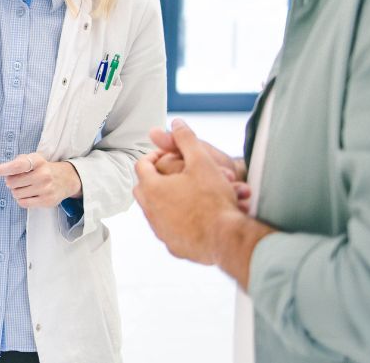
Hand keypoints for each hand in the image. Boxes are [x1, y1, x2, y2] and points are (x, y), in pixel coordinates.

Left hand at [0, 153, 81, 208]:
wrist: (66, 179)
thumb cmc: (43, 168)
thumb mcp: (33, 159)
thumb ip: (16, 163)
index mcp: (37, 161)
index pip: (14, 166)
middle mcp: (43, 174)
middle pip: (11, 183)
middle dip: (11, 182)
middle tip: (21, 179)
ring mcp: (45, 188)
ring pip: (16, 194)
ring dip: (16, 191)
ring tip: (27, 186)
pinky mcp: (47, 201)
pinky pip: (22, 203)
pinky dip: (22, 199)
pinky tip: (30, 194)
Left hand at [134, 119, 248, 264]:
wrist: (227, 238)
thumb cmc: (213, 199)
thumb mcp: (202, 161)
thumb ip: (186, 140)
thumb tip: (177, 122)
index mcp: (152, 188)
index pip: (142, 165)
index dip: (155, 155)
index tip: (168, 154)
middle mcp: (150, 211)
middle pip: (143, 188)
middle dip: (156, 177)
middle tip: (174, 172)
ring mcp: (160, 230)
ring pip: (154, 210)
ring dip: (166, 199)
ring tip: (186, 192)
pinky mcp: (173, 246)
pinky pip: (168, 229)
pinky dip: (176, 220)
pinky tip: (193, 215)